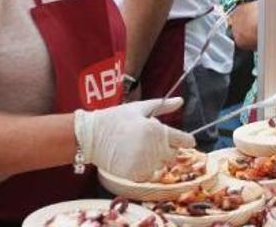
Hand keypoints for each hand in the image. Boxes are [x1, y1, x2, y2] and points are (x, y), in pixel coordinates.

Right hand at [74, 98, 194, 181]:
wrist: (90, 135)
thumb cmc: (116, 118)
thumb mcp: (140, 108)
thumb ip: (163, 106)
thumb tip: (181, 100)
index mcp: (157, 130)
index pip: (184, 140)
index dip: (185, 140)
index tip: (182, 141)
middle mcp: (153, 147)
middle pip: (174, 155)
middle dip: (168, 150)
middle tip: (154, 144)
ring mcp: (144, 162)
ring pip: (161, 166)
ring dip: (155, 161)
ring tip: (141, 151)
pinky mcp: (133, 173)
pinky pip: (148, 176)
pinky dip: (144, 171)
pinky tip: (134, 161)